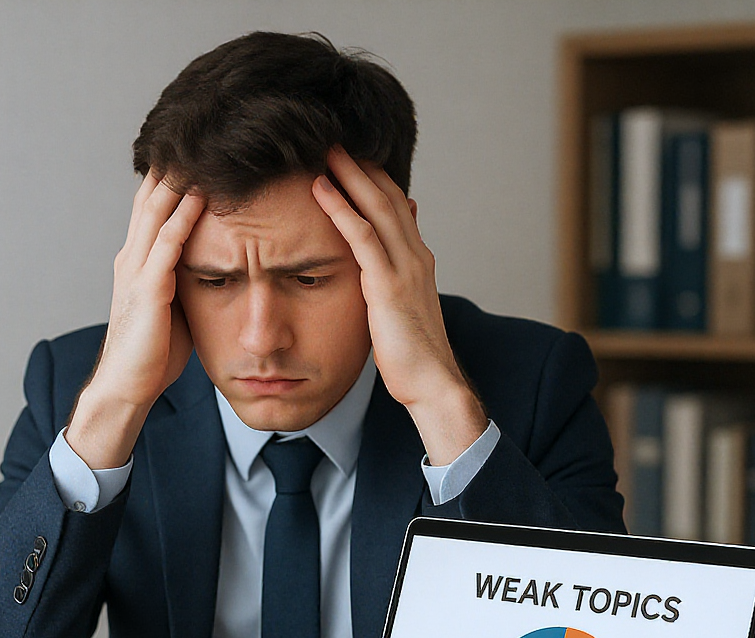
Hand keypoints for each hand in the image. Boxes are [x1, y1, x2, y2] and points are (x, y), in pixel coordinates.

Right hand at [66, 173, 205, 468]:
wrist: (127, 387)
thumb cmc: (153, 353)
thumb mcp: (172, 307)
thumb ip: (183, 279)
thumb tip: (212, 265)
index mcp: (137, 260)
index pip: (153, 205)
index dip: (171, 175)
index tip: (196, 148)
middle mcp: (132, 257)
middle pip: (152, 195)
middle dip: (174, 163)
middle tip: (199, 131)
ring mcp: (137, 270)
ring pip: (156, 210)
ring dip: (179, 178)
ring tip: (203, 147)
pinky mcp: (148, 289)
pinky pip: (168, 244)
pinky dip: (184, 216)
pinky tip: (201, 195)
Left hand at [311, 148, 487, 465]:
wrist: (433, 384)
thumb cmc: (413, 357)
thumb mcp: (402, 312)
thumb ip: (392, 284)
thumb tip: (381, 268)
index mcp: (418, 262)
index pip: (397, 207)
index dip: (374, 180)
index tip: (351, 157)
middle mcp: (416, 256)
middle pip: (388, 196)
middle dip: (362, 165)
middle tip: (334, 136)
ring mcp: (405, 268)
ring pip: (377, 207)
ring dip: (350, 174)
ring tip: (325, 148)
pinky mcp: (388, 286)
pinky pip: (362, 236)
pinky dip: (341, 208)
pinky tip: (322, 188)